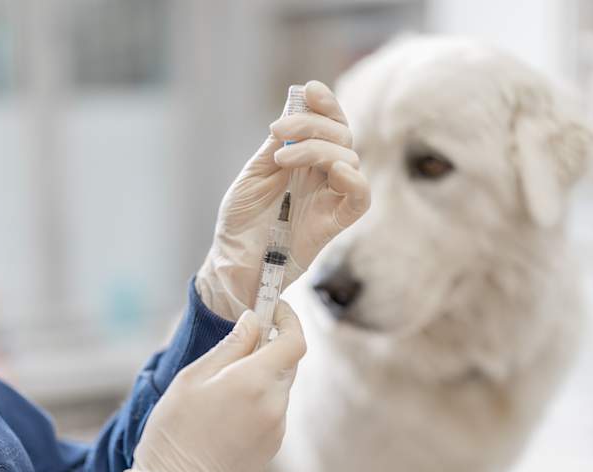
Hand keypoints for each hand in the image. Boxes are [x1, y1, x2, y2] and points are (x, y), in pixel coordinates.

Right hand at [116, 303, 305, 471]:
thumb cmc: (175, 429)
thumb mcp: (194, 377)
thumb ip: (231, 345)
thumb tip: (254, 320)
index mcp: (255, 381)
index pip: (294, 340)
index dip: (289, 319)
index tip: (275, 308)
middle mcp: (274, 403)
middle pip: (289, 361)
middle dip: (271, 345)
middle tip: (244, 340)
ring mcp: (277, 426)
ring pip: (281, 385)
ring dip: (263, 374)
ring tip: (225, 384)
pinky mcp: (274, 444)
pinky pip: (275, 408)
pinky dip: (260, 398)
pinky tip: (229, 408)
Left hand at [197, 80, 370, 319]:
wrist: (233, 260)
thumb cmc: (241, 220)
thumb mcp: (255, 172)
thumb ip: (278, 143)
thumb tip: (296, 106)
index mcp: (305, 160)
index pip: (329, 125)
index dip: (325, 104)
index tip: (309, 91)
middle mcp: (322, 176)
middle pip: (341, 136)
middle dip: (313, 124)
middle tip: (280, 130)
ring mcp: (330, 197)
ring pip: (349, 159)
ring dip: (318, 149)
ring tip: (282, 160)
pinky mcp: (335, 222)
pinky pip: (360, 198)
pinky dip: (354, 180)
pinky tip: (335, 171)